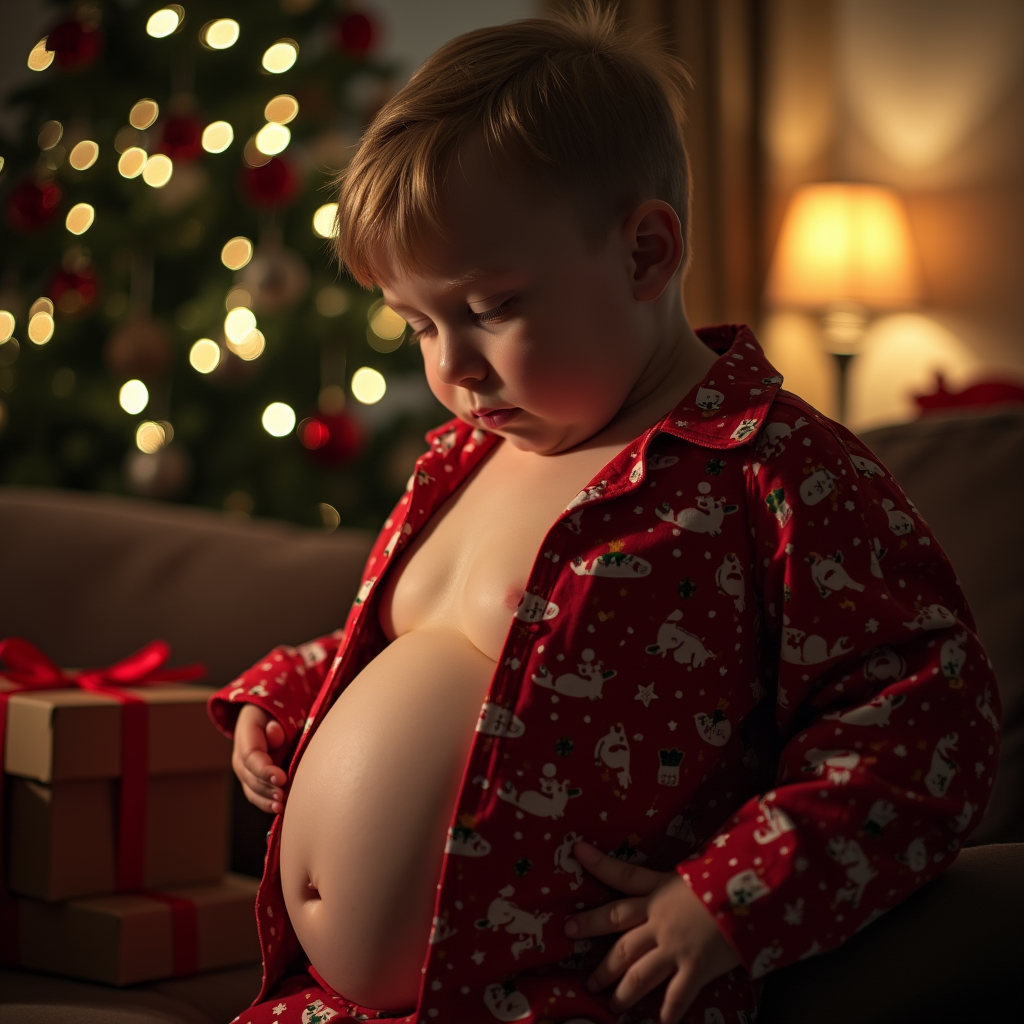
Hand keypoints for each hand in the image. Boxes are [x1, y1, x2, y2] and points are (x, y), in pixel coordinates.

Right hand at [232, 703, 288, 813]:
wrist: (265, 717)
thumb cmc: (274, 715)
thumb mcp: (273, 712)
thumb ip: (275, 722)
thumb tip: (274, 731)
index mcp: (245, 737)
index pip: (251, 757)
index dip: (265, 769)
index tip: (281, 777)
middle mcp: (241, 759)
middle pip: (250, 777)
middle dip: (266, 789)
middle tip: (283, 796)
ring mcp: (246, 772)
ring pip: (252, 790)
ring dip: (266, 801)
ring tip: (281, 807)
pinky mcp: (254, 782)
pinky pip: (257, 795)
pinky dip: (267, 803)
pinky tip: (280, 810)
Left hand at [562, 841, 740, 1023]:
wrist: (752, 893)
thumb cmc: (730, 874)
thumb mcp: (700, 868)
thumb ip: (682, 878)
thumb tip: (677, 874)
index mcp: (659, 889)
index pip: (623, 875)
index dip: (599, 863)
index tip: (576, 852)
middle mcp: (659, 920)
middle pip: (619, 936)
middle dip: (598, 953)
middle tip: (581, 965)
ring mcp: (674, 946)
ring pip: (638, 973)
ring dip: (621, 990)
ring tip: (608, 1003)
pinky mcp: (695, 968)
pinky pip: (676, 996)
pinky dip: (667, 1013)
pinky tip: (660, 1023)